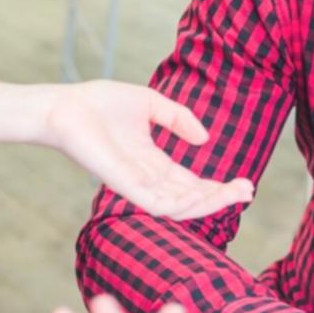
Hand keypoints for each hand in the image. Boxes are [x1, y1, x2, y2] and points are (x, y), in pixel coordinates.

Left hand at [44, 80, 253, 219]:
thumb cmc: (99, 104)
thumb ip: (178, 118)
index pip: (191, 184)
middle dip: (221, 198)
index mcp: (153, 163)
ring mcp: (136, 186)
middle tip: (248, 192)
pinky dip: (183, 205)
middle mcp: (147, 180)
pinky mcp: (124, 187)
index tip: (245, 184)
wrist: (64, 107)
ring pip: (179, 208)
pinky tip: (202, 195)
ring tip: (234, 194)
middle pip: (191, 199)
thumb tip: (204, 140)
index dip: (218, 187)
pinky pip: (158, 205)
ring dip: (209, 205)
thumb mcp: (150, 104)